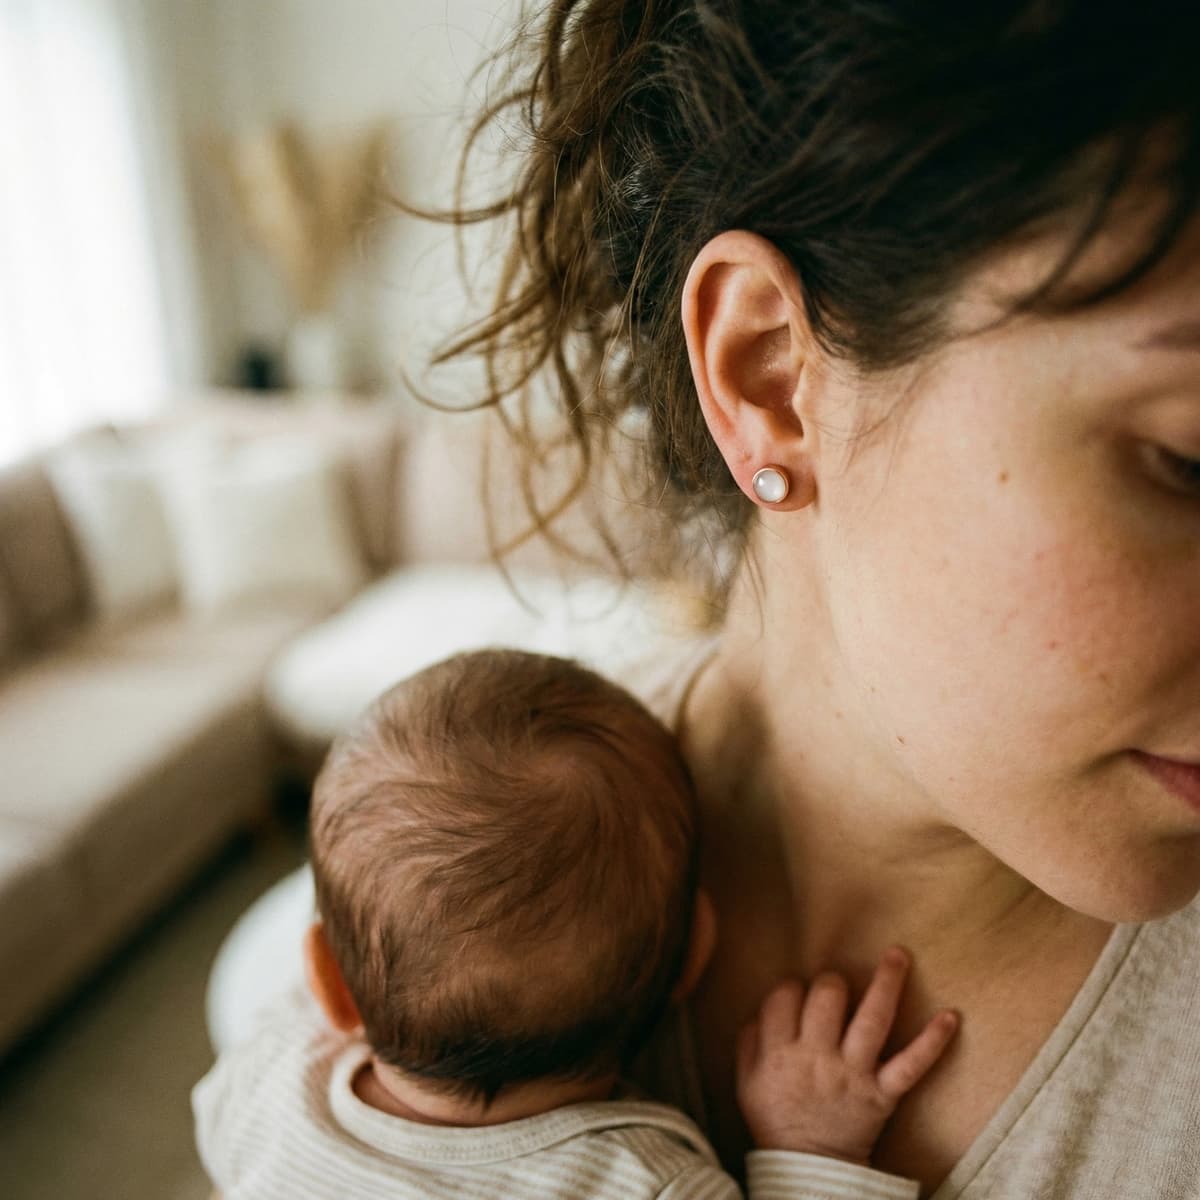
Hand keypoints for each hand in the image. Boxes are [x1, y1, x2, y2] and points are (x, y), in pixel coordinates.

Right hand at [735, 947, 957, 1164]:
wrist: (809, 1170)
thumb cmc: (776, 1120)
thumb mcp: (747, 1082)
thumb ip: (749, 1041)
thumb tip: (763, 1007)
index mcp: (780, 1052)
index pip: (785, 996)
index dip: (792, 987)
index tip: (797, 993)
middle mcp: (817, 1056)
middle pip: (827, 997)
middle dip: (831, 982)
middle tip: (834, 987)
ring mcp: (853, 1073)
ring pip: (871, 1018)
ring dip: (887, 982)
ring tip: (898, 954)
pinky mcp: (883, 1093)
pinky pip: (911, 1065)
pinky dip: (932, 1042)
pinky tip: (950, 1017)